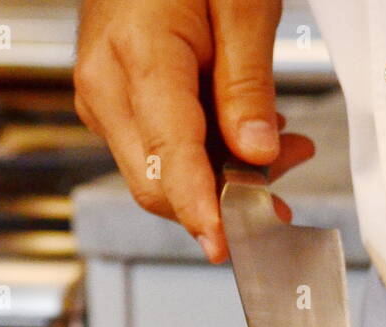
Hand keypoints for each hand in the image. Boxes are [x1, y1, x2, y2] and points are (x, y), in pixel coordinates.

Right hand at [74, 0, 315, 262]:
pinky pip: (157, 149)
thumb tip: (257, 153)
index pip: (169, 159)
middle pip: (158, 184)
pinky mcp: (113, 102)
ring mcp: (103, 98)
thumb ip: (247, 85)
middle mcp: (106, 88)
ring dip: (219, 178)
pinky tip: (245, 137)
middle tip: (282, 195)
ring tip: (281, 151)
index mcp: (136, 58)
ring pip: (159, 174)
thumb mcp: (243, 4)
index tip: (227, 244)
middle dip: (221, 202)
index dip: (201, 211)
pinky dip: (203, 156)